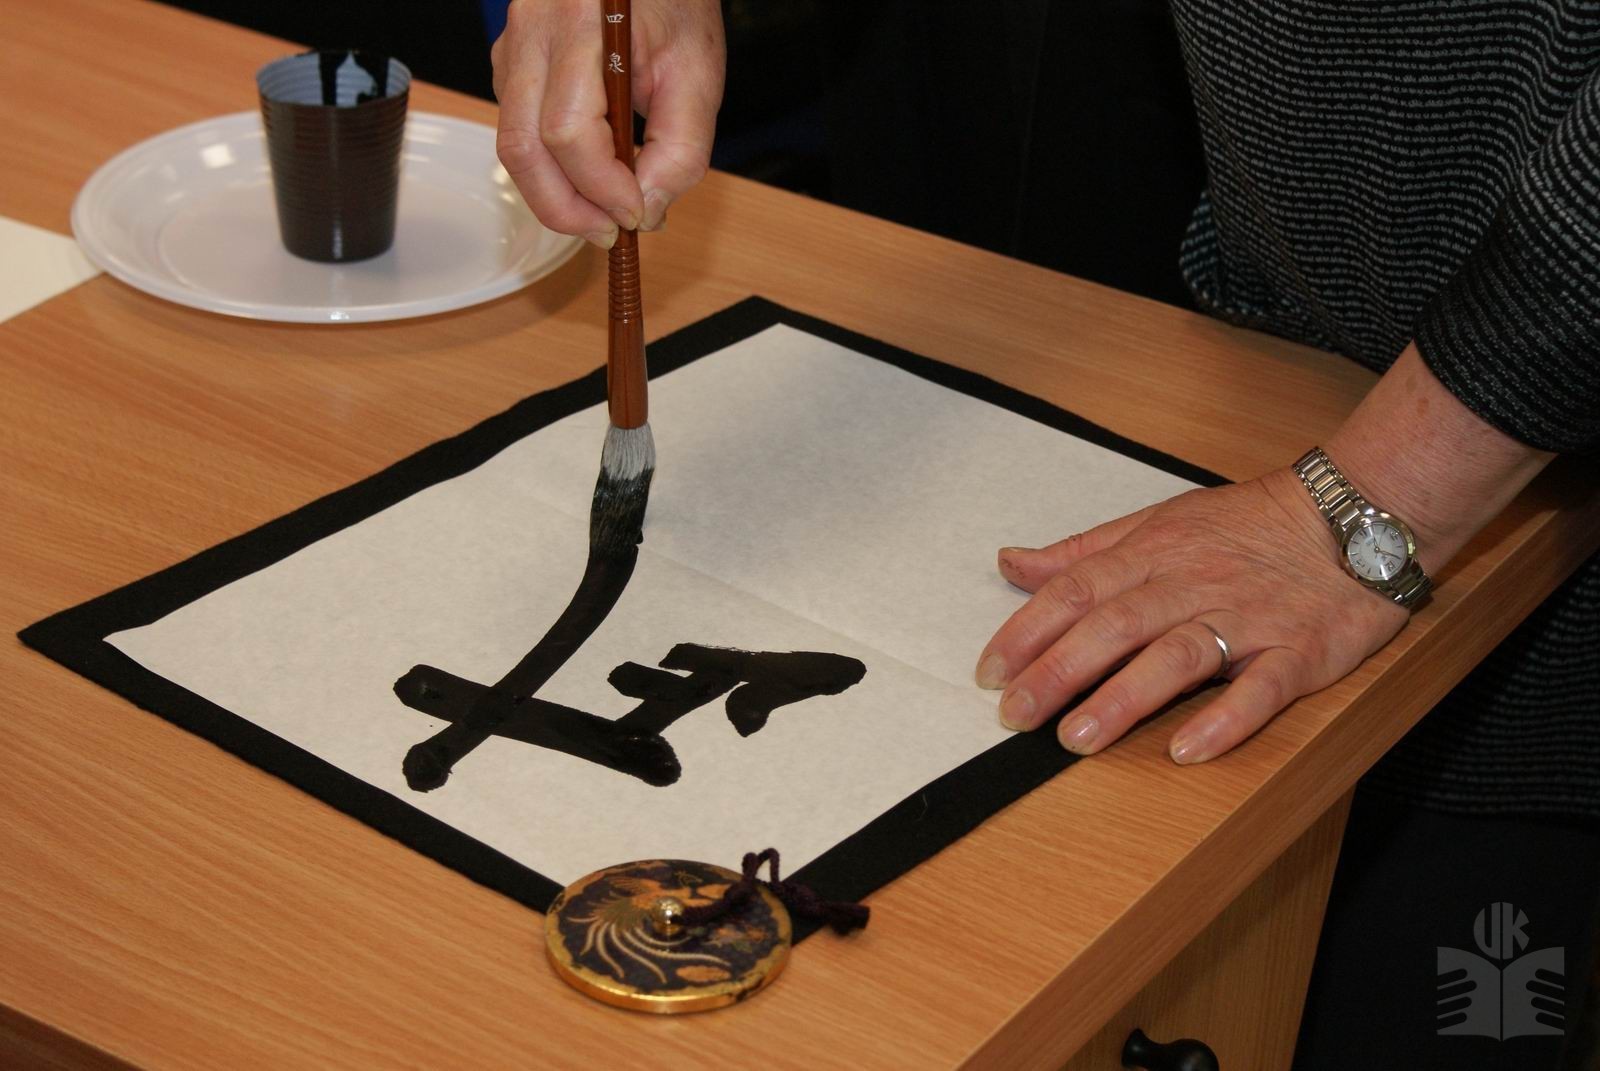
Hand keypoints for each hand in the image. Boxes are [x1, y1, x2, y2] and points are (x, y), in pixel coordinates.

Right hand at [491, 0, 725, 246]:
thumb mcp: (698, 74)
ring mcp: (512, 48)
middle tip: (611, 234)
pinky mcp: (511, 64)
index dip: (601, 188)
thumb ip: (681, 149)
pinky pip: (518, 130)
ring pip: (513, 144)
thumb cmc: (674, 3)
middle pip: (523, 147)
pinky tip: (592, 172)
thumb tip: (648, 212)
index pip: (568, 131)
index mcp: (579, 24)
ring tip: (604, 211)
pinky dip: (552, 166)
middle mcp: (532, 33)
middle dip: (566, 208)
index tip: (637, 215)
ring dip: (556, 193)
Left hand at [974, 468, 1409, 763]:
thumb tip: (1011, 563)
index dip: (1028, 631)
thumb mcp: (1159, 523)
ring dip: (1124, 698)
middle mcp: (1192, 585)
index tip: (989, 672)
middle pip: (1115, 625)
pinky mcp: (1299, 651)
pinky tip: (1190, 749)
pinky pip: (1262, 687)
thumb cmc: (1250, 526)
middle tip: (1014, 715)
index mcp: (1153, 555)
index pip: (1077, 590)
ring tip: (1077, 739)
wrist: (1356, 514)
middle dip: (1058, 670)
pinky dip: (1227, 718)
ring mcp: (1246, 620)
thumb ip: (1084, 552)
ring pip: (1177, 656)